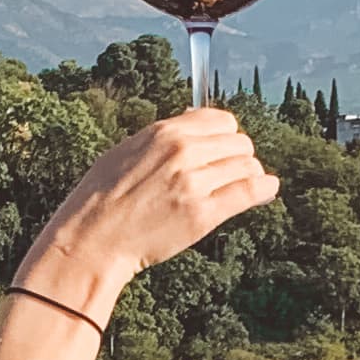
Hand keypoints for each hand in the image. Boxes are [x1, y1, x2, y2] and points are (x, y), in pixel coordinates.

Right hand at [18, 109, 280, 323]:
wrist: (92, 239)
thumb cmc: (102, 198)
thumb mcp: (126, 151)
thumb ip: (162, 137)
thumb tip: (193, 120)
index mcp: (163, 133)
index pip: (220, 120)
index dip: (226, 135)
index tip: (223, 149)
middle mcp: (181, 152)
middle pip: (239, 142)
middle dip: (239, 156)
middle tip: (231, 172)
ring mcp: (193, 183)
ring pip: (247, 165)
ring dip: (250, 174)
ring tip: (243, 185)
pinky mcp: (202, 215)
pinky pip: (248, 192)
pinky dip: (264, 189)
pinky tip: (267, 190)